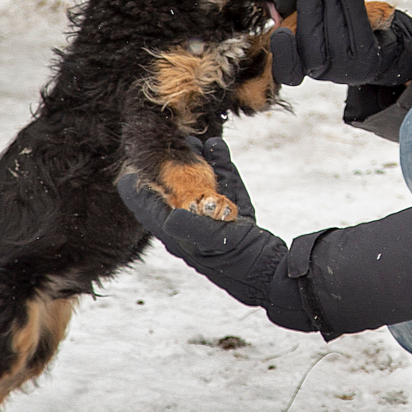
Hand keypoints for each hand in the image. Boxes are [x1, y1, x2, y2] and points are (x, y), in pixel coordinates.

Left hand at [115, 137, 314, 330]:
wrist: (273, 273)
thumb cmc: (241, 264)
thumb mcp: (214, 244)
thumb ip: (192, 227)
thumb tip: (173, 212)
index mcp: (175, 230)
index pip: (144, 200)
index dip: (138, 178)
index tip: (138, 154)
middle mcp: (188, 220)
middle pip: (169, 185)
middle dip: (169, 162)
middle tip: (170, 138)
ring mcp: (211, 214)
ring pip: (196, 180)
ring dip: (194, 159)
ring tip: (193, 137)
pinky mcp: (233, 211)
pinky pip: (222, 182)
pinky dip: (219, 163)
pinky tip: (216, 145)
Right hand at [270, 0, 411, 86]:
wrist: (373, 33)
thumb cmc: (332, 17)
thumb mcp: (305, 7)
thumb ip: (290, 1)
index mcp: (299, 64)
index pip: (287, 71)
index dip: (283, 54)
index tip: (282, 32)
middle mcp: (320, 72)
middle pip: (311, 49)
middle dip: (308, 11)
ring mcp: (346, 70)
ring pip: (335, 35)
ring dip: (332, 0)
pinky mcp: (368, 60)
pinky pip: (360, 30)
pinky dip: (353, 5)